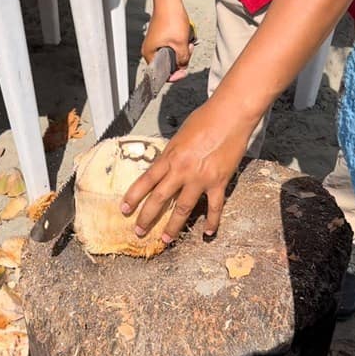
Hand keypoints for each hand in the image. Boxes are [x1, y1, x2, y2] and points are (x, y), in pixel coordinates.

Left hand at [120, 100, 255, 242]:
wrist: (230, 115)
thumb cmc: (204, 120)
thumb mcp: (179, 136)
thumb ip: (170, 155)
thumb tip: (162, 168)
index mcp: (170, 157)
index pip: (146, 181)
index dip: (133, 197)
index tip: (124, 210)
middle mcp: (182, 170)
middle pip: (160, 199)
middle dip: (147, 217)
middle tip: (139, 231)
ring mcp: (201, 178)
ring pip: (183, 208)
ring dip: (173, 226)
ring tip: (166, 240)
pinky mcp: (219, 181)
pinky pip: (214, 206)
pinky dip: (212, 221)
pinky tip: (208, 232)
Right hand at [142, 5, 192, 81]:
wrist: (169, 1)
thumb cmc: (170, 19)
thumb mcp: (181, 44)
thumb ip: (183, 60)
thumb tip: (183, 67)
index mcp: (150, 54)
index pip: (161, 74)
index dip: (174, 75)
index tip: (183, 72)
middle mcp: (150, 50)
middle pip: (168, 65)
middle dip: (181, 60)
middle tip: (188, 51)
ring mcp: (156, 43)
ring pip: (172, 55)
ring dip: (182, 51)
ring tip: (187, 41)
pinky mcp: (161, 37)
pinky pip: (172, 46)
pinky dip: (179, 44)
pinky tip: (184, 37)